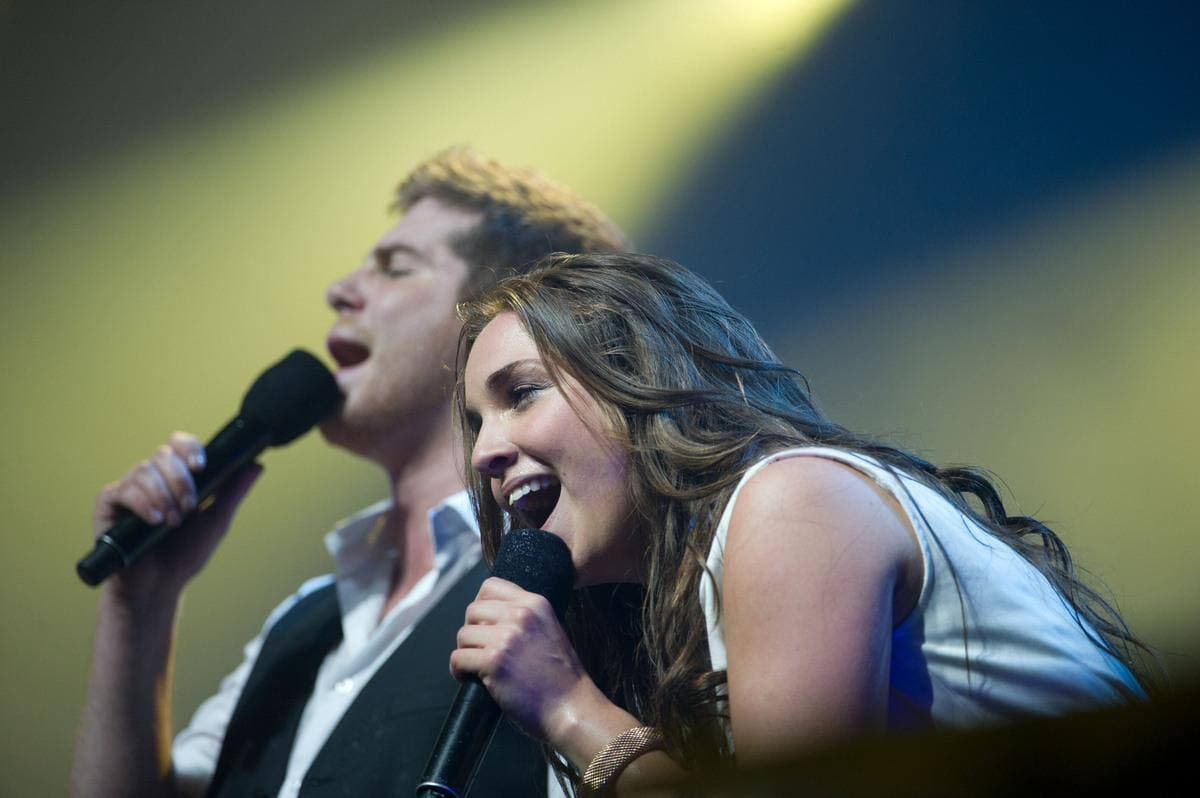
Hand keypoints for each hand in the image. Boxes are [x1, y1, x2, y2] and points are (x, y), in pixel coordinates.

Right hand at [92, 431, 260, 602]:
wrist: (159, 586)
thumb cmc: (184, 555)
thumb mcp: (216, 521)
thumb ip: (233, 492)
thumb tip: (257, 465)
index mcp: (174, 478)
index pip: (179, 445)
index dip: (189, 448)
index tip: (201, 466)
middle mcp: (151, 478)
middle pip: (164, 455)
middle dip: (181, 481)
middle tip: (189, 507)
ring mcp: (129, 489)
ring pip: (144, 470)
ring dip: (164, 495)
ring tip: (172, 522)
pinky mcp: (108, 503)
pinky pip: (123, 489)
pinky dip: (143, 503)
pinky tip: (155, 519)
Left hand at [450, 577, 597, 743]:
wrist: (571, 708)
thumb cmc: (562, 678)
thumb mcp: (550, 631)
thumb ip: (525, 618)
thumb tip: (490, 617)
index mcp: (535, 603)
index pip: (491, 586)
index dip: (481, 605)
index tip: (482, 624)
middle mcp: (520, 615)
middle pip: (472, 610)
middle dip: (472, 631)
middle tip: (479, 649)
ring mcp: (506, 637)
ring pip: (463, 635)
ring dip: (465, 651)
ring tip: (475, 666)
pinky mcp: (494, 662)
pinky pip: (458, 658)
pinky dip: (458, 670)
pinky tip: (468, 678)